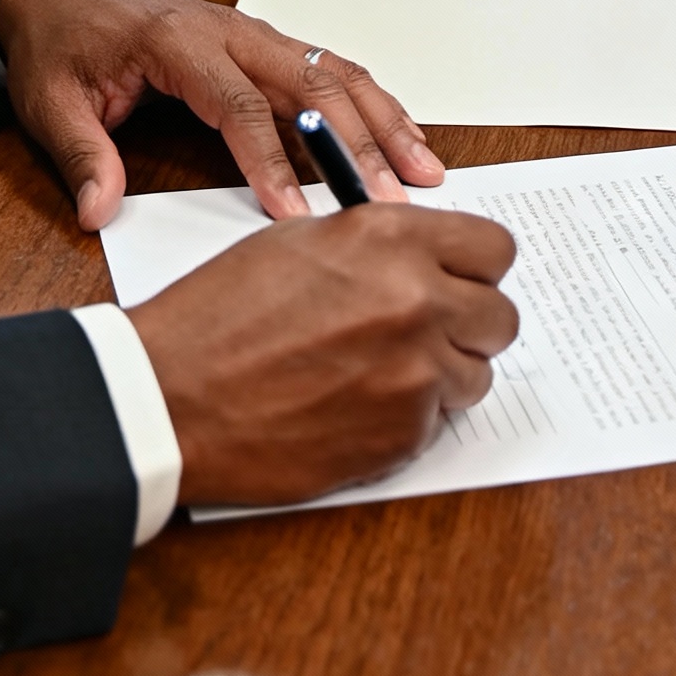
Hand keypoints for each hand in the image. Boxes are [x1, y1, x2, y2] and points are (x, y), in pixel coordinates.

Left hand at [0, 0, 444, 229]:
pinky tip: (403, 138)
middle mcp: (230, 30)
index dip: (271, 161)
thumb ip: (81, 156)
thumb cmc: (61, 45)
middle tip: (393, 201)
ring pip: (335, 70)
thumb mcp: (49, 102)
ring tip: (425, 171)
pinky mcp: (265, 43)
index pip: (239, 105)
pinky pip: (331, 67)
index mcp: (178, 41)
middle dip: (357, 143)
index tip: (296, 213)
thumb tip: (98, 212)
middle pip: (310, 82)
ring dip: (383, 120)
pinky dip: (374, 102)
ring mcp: (254, 32)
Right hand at [132, 203, 518, 503]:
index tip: (462, 278)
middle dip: (468, 324)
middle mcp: (417, 300)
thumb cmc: (219, 317)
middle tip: (427, 330)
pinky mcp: (404, 435)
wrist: (173, 398)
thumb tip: (427, 258)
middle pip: (501, 316)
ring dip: (442, 374)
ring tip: (379, 372)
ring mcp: (416, 373)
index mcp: (392, 240)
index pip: (495, 248)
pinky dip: (407, 417)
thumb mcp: (299, 242)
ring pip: (477, 375)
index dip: (476, 267)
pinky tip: (354, 405)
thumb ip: (378, 244)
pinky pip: (438, 422)